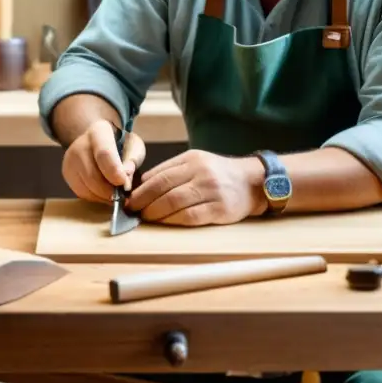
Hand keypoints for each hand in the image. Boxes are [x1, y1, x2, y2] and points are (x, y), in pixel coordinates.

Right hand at [61, 120, 145, 203]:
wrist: (99, 141)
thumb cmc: (121, 143)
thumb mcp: (134, 146)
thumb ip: (133, 160)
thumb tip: (125, 179)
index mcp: (99, 131)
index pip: (103, 153)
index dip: (114, 171)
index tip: (123, 183)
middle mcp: (80, 144)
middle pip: (92, 174)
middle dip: (109, 190)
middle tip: (123, 195)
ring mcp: (70, 159)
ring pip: (86, 187)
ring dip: (104, 196)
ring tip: (116, 193)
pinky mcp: (67, 173)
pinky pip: (82, 193)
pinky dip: (96, 197)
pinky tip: (105, 192)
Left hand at [126, 150, 265, 225]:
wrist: (252, 182)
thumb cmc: (219, 174)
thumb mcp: (197, 162)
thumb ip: (172, 171)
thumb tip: (141, 185)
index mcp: (192, 159)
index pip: (160, 174)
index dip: (141, 188)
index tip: (129, 198)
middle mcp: (201, 173)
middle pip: (164, 188)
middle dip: (143, 201)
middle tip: (132, 210)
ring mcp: (212, 191)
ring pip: (174, 203)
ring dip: (155, 213)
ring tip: (146, 218)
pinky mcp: (220, 209)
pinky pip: (190, 216)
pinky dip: (173, 221)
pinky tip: (165, 222)